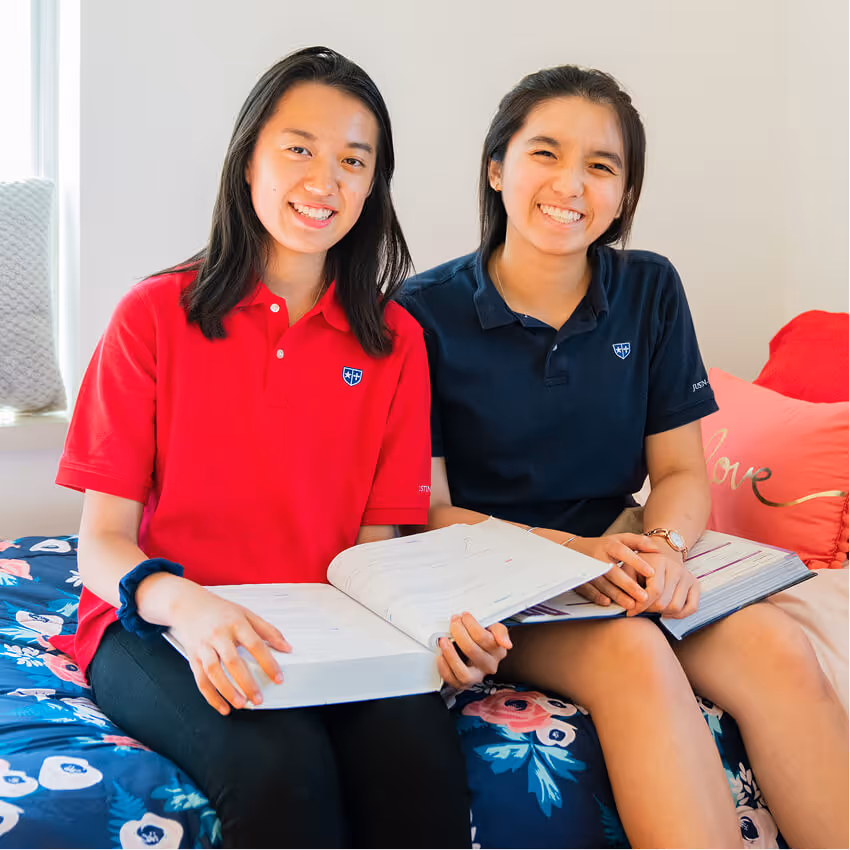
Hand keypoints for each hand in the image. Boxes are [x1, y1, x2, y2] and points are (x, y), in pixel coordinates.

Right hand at [167, 582, 290, 714]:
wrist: (190, 606)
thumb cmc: (220, 611)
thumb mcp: (247, 614)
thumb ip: (268, 630)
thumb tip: (286, 647)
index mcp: (236, 624)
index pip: (255, 645)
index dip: (268, 662)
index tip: (277, 678)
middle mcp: (218, 635)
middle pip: (233, 662)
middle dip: (246, 683)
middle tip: (258, 698)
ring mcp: (204, 647)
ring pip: (214, 673)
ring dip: (227, 691)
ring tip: (241, 703)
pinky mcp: (193, 658)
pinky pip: (201, 680)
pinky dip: (211, 696)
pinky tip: (222, 706)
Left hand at [437, 612, 511, 689]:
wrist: (479, 651)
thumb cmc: (485, 639)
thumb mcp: (495, 630)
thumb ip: (500, 631)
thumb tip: (507, 644)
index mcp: (498, 651)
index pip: (483, 638)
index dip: (471, 624)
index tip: (464, 616)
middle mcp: (488, 666)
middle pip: (472, 650)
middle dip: (459, 633)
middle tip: (454, 624)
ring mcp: (476, 676)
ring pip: (464, 673)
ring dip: (450, 655)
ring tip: (444, 641)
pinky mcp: (464, 683)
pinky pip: (452, 680)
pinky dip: (444, 668)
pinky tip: (441, 656)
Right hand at [569, 533, 659, 610]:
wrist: (573, 549)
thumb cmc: (603, 546)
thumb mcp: (620, 539)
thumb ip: (639, 542)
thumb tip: (657, 549)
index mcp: (609, 545)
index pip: (624, 552)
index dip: (637, 562)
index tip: (651, 572)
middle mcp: (598, 556)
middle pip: (613, 572)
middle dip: (628, 585)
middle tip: (643, 597)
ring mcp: (588, 569)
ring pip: (602, 583)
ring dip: (616, 595)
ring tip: (631, 605)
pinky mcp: (579, 579)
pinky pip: (588, 589)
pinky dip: (597, 596)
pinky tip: (608, 602)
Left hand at [629, 549, 699, 617]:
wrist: (661, 554)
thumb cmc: (641, 565)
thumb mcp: (629, 568)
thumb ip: (626, 584)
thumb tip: (628, 606)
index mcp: (659, 561)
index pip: (654, 591)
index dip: (641, 606)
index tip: (630, 613)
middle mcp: (676, 568)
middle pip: (664, 602)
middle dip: (650, 610)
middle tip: (641, 609)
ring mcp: (687, 576)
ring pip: (676, 607)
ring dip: (662, 613)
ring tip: (652, 608)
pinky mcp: (695, 584)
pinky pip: (692, 607)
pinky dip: (679, 615)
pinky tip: (666, 612)